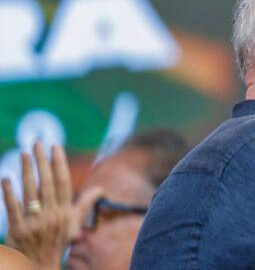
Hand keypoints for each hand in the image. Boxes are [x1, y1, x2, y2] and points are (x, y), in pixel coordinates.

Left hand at [2, 142, 73, 269]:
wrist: (39, 266)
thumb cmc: (57, 243)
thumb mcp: (73, 224)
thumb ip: (84, 204)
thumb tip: (101, 189)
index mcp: (65, 212)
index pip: (63, 182)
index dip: (59, 163)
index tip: (55, 146)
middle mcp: (51, 215)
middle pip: (46, 183)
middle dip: (42, 161)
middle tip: (38, 143)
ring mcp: (34, 222)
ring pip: (30, 191)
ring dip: (26, 171)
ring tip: (24, 153)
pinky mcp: (17, 229)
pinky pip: (12, 207)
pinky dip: (9, 192)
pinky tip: (6, 178)